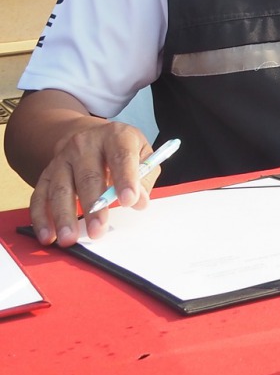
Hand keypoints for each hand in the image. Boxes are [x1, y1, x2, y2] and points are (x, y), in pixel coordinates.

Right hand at [30, 121, 152, 246]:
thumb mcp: (142, 154)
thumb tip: (140, 202)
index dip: (126, 179)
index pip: (121, 156)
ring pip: (61, 189)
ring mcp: (63, 159)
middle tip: (98, 230)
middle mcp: (86, 145)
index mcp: (116, 136)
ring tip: (69, 238)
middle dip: (94, 206)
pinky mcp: (47, 174)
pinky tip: (47, 235)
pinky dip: (41, 218)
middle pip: (88, 176)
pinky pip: (40, 197)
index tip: (129, 200)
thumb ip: (144, 177)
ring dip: (64, 216)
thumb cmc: (120, 150)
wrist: (91, 137)